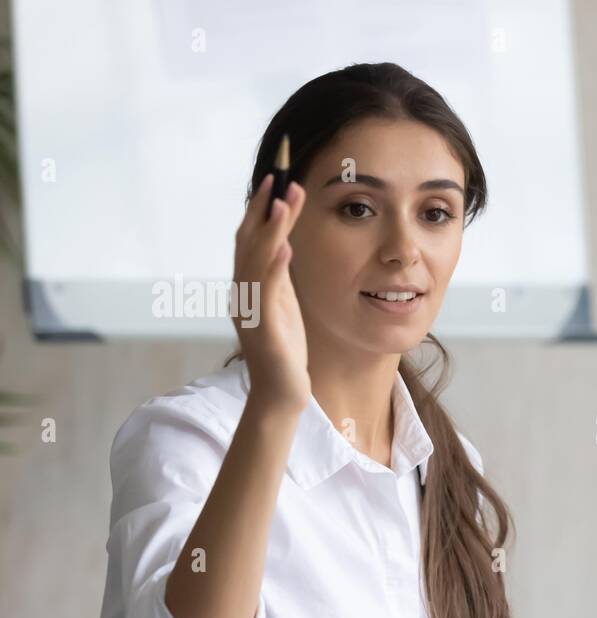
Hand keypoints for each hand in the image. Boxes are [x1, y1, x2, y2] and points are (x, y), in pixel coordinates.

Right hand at [231, 173, 310, 412]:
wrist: (281, 392)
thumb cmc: (284, 351)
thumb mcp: (284, 305)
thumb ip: (279, 276)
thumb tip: (284, 244)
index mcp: (249, 286)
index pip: (252, 239)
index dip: (263, 209)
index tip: (278, 181)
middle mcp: (243, 292)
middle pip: (249, 241)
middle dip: (263, 208)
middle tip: (278, 176)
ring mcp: (250, 309)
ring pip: (255, 261)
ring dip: (269, 229)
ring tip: (283, 201)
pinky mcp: (264, 326)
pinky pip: (267, 292)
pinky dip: (274, 267)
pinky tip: (285, 247)